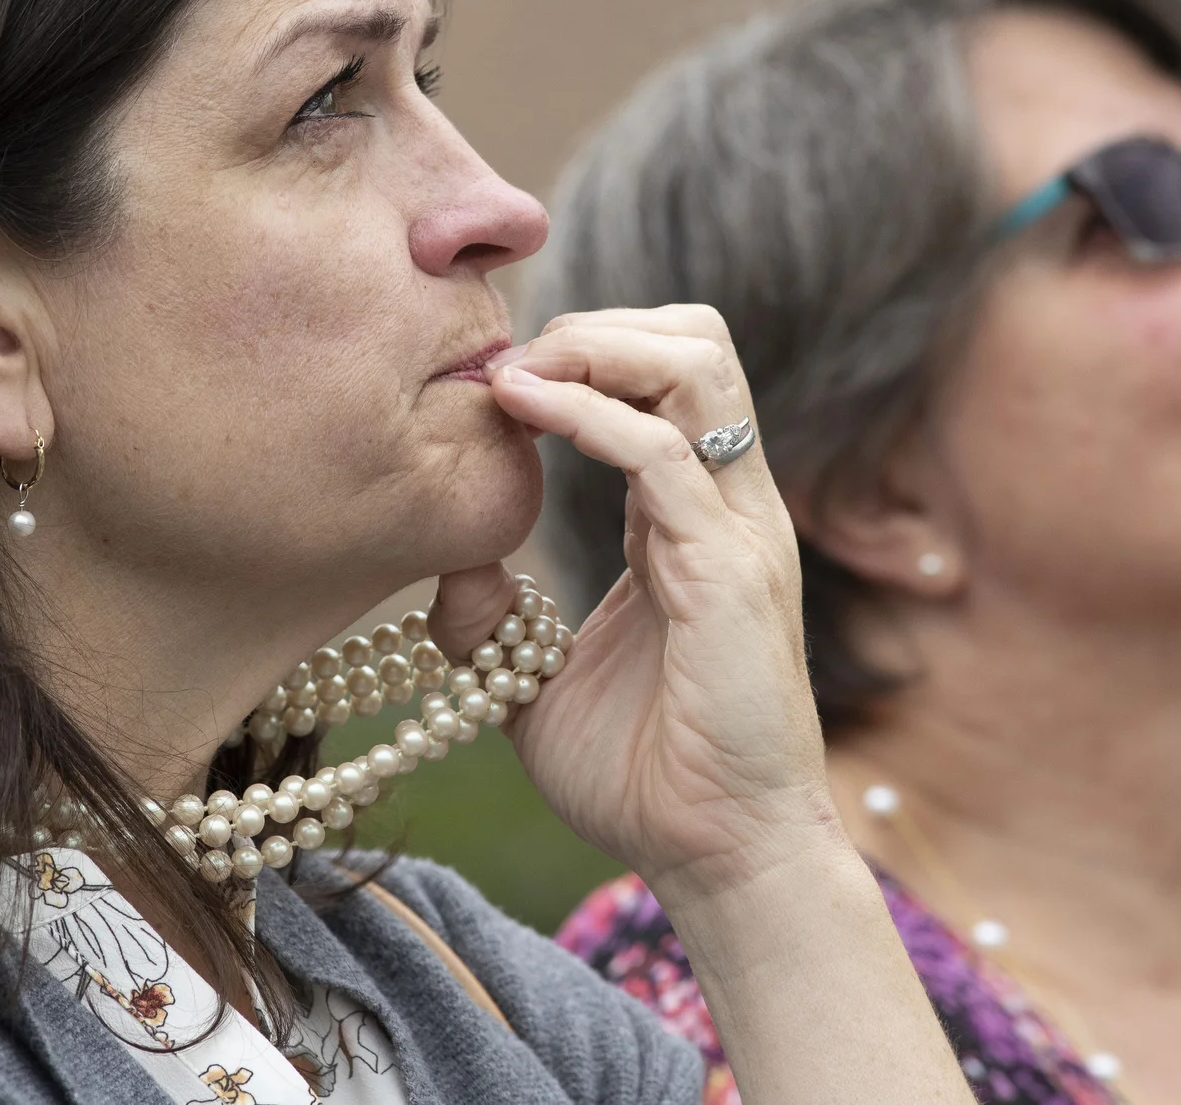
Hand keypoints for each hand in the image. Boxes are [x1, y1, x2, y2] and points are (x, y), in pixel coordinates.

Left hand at [432, 306, 833, 897]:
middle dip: (598, 325)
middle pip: (695, 341)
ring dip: (597, 345)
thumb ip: (495, 617)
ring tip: (517, 372)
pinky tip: (523, 412)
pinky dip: (588, 415)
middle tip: (510, 360)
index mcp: (687, 518)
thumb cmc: (641, 775)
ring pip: (696, 367)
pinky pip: (663, 456)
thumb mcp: (538, 680)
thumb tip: (444, 561)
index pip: (659, 380)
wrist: (719, 856)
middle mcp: (725, 505)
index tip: (493, 377)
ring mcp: (736, 531)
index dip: (580, 356)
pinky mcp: (729, 572)